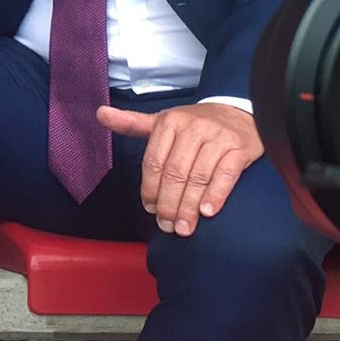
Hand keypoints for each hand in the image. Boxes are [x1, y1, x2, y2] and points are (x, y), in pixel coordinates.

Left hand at [95, 101, 263, 236]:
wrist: (239, 113)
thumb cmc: (195, 124)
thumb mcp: (163, 121)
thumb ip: (132, 123)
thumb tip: (100, 113)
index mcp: (170, 121)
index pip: (154, 163)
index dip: (150, 190)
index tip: (150, 210)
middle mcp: (193, 127)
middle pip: (175, 173)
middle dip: (168, 204)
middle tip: (167, 226)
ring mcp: (218, 137)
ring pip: (198, 177)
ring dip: (189, 207)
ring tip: (184, 228)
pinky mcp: (239, 148)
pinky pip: (226, 175)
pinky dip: (216, 195)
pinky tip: (208, 212)